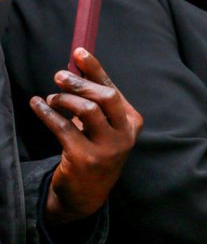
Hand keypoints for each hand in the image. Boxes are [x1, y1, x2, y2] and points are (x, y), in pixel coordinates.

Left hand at [34, 48, 141, 224]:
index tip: (79, 51)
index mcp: (132, 123)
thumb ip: (95, 101)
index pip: (113, 89)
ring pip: (87, 111)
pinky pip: (63, 128)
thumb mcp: (102, 127)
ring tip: (51, 99)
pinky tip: (37, 105)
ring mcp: (108, 148)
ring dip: (63, 100)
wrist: (88, 192)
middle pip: (105, 98)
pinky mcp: (85, 158)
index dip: (96, 69)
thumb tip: (77, 68)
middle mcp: (125, 135)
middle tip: (59, 75)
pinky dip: (47, 113)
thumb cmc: (94, 150)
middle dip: (80, 83)